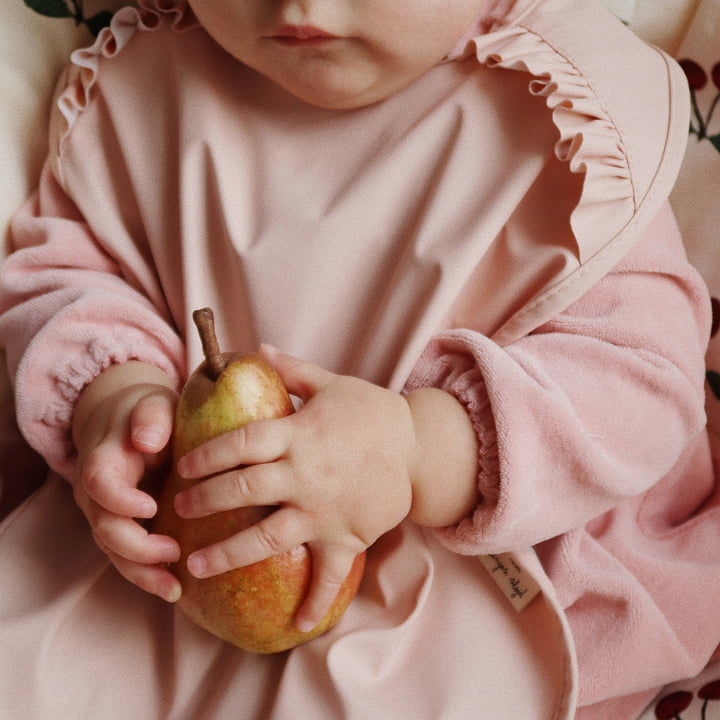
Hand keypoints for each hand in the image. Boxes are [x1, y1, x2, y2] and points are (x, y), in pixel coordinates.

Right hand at [72, 362, 181, 601]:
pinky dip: (148, 574)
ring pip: (114, 551)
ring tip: (175, 589)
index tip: (152, 507)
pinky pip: (127, 557)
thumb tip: (147, 439)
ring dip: (143, 573)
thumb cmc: (147, 412)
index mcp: (103, 459)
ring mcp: (105, 513)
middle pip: (104, 527)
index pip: (98, 483)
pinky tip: (174, 587)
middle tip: (175, 552)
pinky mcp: (121, 527)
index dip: (120, 500)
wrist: (127, 422)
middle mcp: (96, 493)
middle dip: (137, 547)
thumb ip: (151, 416)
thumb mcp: (152, 403)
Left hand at [173, 346, 417, 631]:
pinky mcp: (347, 535)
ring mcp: (324, 510)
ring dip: (228, 553)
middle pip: (243, 489)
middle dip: (204, 500)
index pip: (241, 443)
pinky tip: (298, 623)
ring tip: (195, 566)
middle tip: (178, 509)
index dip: (207, 455)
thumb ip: (292, 370)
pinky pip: (329, 573)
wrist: (421, 446)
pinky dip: (316, 600)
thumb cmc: (374, 412)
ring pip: (268, 537)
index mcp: (299, 434)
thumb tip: (258, 348)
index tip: (182, 467)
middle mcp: (305, 474)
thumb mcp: (333, 384)